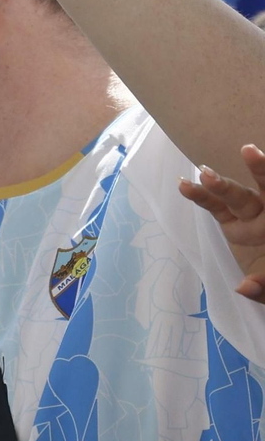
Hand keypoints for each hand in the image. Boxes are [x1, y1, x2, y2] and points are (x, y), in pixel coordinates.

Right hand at [178, 144, 264, 301]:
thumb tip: (242, 287)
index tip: (256, 156)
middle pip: (264, 189)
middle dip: (258, 170)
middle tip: (248, 152)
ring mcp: (249, 218)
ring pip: (236, 197)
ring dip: (220, 186)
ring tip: (204, 175)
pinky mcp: (232, 224)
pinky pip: (215, 207)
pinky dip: (200, 196)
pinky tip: (184, 185)